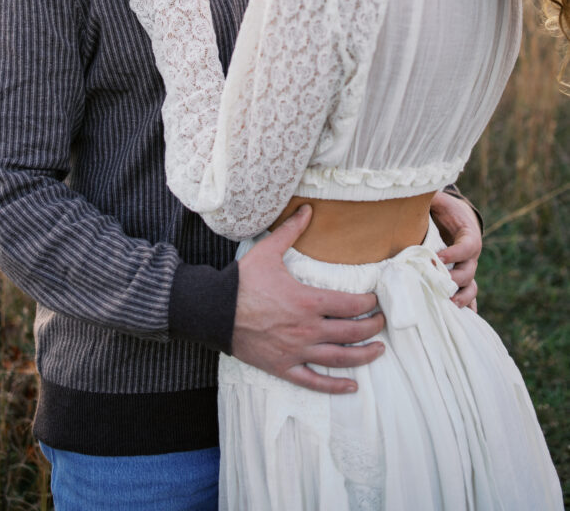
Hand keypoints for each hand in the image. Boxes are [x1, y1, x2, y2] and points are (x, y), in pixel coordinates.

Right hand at [232, 205, 385, 393]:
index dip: (368, 303)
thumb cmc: (242, 281)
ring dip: (364, 355)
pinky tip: (352, 386)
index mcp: (307, 301)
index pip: (350, 304)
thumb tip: (307, 209)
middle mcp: (307, 329)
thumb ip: (291, 231)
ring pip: (340, 359)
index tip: (374, 300)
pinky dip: (335, 386)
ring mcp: (297, 351)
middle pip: (352, 332)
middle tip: (381, 322)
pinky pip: (315, 382)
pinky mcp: (284, 367)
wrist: (214, 310)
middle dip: (372, 327)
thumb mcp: (267, 251)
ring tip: (379, 350)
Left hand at [430, 191, 481, 310]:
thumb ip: (430, 197)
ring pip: (470, 287)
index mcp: (469, 235)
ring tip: (447, 304)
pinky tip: (462, 322)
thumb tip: (412, 192)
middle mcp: (471, 256)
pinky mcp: (461, 280)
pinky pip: (468, 298)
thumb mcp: (440, 200)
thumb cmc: (446, 209)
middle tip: (436, 282)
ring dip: (461, 297)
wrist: (457, 219)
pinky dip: (467, 309)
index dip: (455, 253)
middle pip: (468, 271)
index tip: (438, 257)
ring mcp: (467, 270)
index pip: (468, 246)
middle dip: (453, 279)